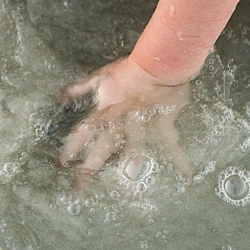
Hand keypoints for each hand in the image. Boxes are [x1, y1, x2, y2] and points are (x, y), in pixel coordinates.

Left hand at [58, 56, 193, 187]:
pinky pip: (172, 143)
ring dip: (131, 164)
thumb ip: (82, 88)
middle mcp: (123, 119)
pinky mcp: (163, 122)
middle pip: (104, 145)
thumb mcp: (101, 77)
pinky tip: (188, 176)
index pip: (85, 131)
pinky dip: (181, 159)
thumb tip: (61, 95)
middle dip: (92, 166)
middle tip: (81, 186)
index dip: (73, 147)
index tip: (63, 163)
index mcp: (107, 109)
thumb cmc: (129, 69)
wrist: (157, 63)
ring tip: (129, 185)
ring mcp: (144, 122)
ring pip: (135, 147)